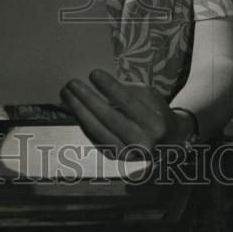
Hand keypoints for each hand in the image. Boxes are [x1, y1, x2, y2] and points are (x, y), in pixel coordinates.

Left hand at [59, 69, 186, 159]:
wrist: (166, 142)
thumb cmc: (154, 111)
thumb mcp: (148, 97)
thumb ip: (126, 91)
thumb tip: (97, 82)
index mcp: (156, 124)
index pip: (130, 103)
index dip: (111, 87)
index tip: (93, 73)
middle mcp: (144, 143)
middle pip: (111, 119)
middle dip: (89, 99)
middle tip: (72, 83)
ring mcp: (128, 154)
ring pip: (99, 132)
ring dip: (79, 111)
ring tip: (66, 94)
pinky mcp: (116, 158)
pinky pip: (94, 138)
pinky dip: (83, 122)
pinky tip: (74, 108)